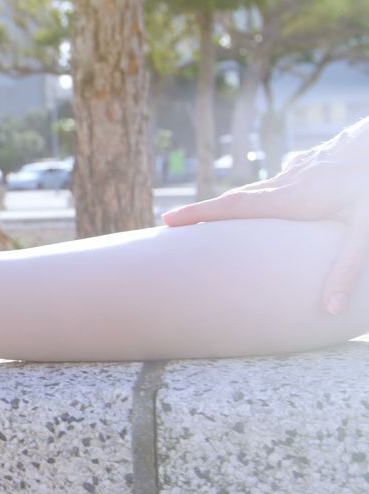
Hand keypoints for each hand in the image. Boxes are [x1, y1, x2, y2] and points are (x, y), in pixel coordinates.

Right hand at [162, 117, 368, 314]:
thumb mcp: (366, 230)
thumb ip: (346, 269)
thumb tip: (329, 309)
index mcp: (293, 199)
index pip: (234, 207)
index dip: (198, 214)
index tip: (167, 221)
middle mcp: (288, 181)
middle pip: (235, 198)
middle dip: (203, 212)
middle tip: (173, 224)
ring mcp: (299, 168)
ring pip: (257, 189)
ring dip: (232, 204)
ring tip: (216, 218)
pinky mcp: (312, 161)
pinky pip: (277, 181)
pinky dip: (261, 193)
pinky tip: (271, 198)